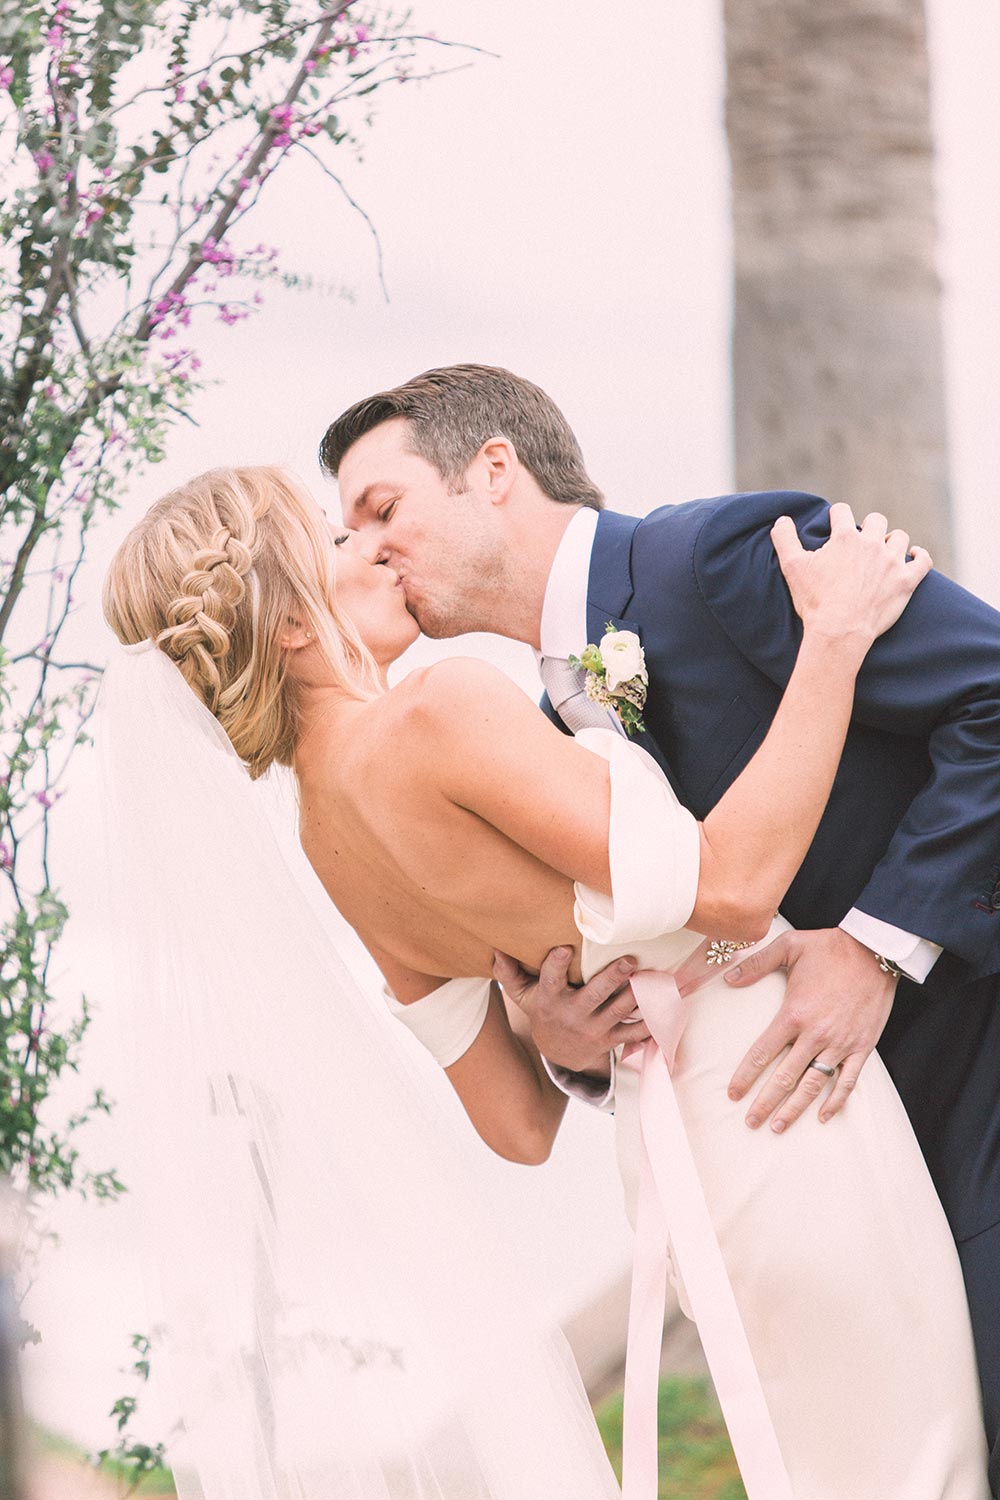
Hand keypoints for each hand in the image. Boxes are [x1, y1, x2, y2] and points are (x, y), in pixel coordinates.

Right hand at [492, 947, 645, 1074]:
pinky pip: (634, 1032)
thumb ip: (509, 973)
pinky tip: (664, 1005)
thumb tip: (496, 950)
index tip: (564, 949)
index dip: (557, 964)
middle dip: (613, 977)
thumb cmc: (543, 1012)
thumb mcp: (522, 996)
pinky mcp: (611, 1040)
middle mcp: (573, 1015)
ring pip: (619, 1010)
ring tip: (653, 976)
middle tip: (629, 960)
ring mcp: (594, 1029)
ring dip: (637, 994)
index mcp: (550, 1000)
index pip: (551, 980)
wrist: (558, 1053)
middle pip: (595, 994)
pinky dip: (650, 1022)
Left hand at [725, 927, 897, 1130]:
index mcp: (793, 1013)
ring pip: (813, 1085)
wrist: (876, 950)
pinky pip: (848, 1080)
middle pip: (784, 1077)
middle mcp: (815, 1034)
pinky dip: (836, 1101)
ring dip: (795, 1108)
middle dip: (765, 1103)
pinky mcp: (863, 1046)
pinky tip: (824, 1117)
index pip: (762, 1054)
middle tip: (750, 1123)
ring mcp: (840, 1043)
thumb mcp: (788, 946)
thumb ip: (756, 964)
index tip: (733, 1095)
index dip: (745, 1077)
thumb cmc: (829, 947)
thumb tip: (728, 977)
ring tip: (778, 1127)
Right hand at [771, 503, 931, 645]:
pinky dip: (920, 556)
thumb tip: (781, 520)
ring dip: (892, 542)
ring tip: (884, 552)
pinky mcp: (906, 581)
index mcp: (844, 538)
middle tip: (861, 543)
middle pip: (876, 520)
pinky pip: (923, 561)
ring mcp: (892, 562)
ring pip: (900, 538)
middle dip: (868, 527)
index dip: (837, 517)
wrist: (839, 631)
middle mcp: (872, 544)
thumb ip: (784, 539)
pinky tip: (914, 555)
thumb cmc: (815, 601)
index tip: (835, 524)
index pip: (842, 511)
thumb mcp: (791, 568)